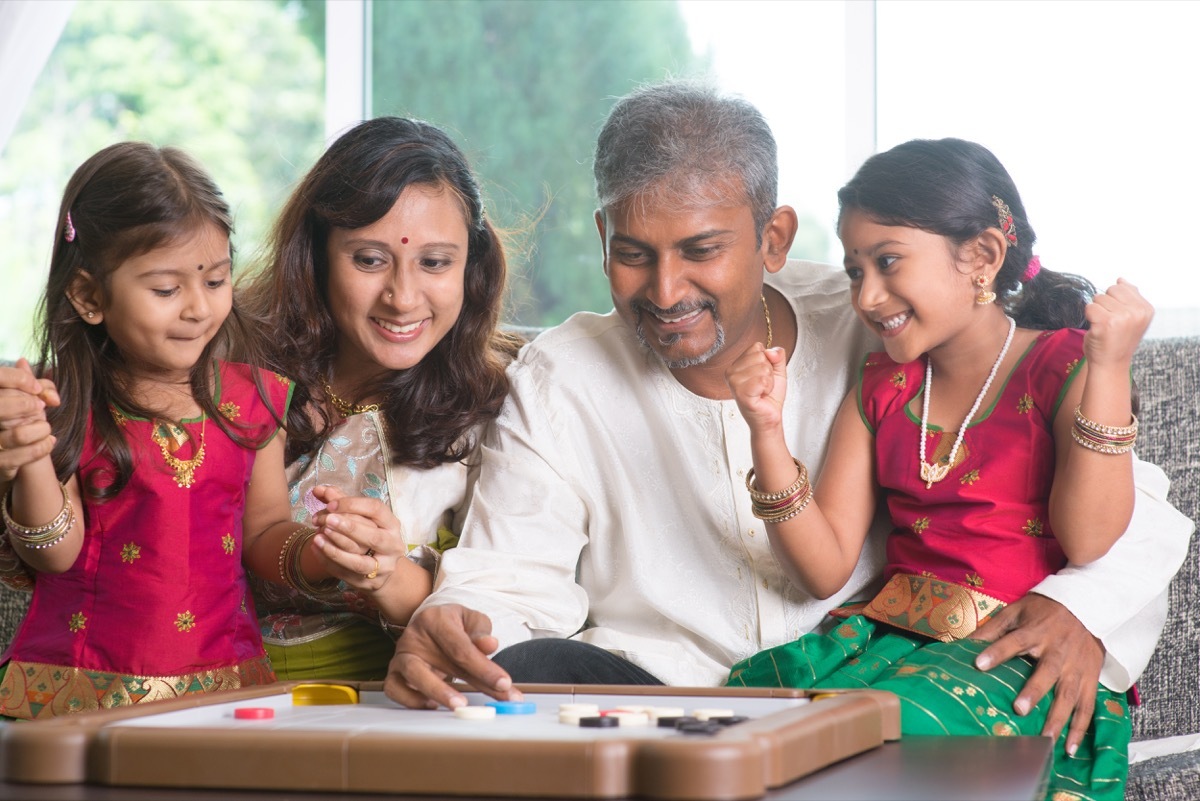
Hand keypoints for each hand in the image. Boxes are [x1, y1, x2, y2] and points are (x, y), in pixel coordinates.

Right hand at [0, 359, 58, 481]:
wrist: (7, 457)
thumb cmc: (14, 423)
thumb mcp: (20, 401)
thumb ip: (27, 383)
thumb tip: (23, 362)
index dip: (18, 379)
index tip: (36, 388)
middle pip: (2, 406)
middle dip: (29, 405)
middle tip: (40, 407)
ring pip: (18, 435)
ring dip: (41, 429)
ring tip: (46, 428)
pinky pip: (22, 457)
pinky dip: (43, 447)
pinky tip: (50, 441)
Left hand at [309, 484, 404, 591]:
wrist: (382, 568)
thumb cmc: (368, 535)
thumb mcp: (359, 516)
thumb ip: (340, 501)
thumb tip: (318, 489)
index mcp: (392, 524)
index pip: (376, 510)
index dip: (353, 505)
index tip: (330, 504)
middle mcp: (392, 546)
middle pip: (373, 537)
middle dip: (348, 528)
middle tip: (326, 520)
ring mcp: (383, 567)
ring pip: (359, 562)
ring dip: (335, 550)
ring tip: (317, 537)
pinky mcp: (369, 583)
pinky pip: (346, 574)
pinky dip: (328, 562)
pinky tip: (316, 549)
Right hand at [383, 604, 519, 708]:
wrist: (428, 625)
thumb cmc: (453, 625)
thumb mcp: (471, 621)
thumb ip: (481, 633)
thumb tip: (490, 645)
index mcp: (435, 619)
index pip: (461, 647)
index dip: (484, 667)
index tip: (504, 683)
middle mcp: (414, 636)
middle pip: (443, 661)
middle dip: (474, 682)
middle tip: (498, 696)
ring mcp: (401, 655)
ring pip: (413, 675)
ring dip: (438, 692)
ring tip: (461, 704)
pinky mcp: (393, 672)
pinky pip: (395, 689)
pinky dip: (412, 701)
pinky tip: (433, 705)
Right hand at [724, 344, 787, 432]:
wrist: (769, 417)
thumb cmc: (770, 396)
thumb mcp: (777, 370)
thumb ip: (777, 355)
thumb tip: (770, 351)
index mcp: (736, 365)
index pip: (757, 347)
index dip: (767, 361)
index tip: (763, 376)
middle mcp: (730, 372)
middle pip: (760, 356)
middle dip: (769, 372)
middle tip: (763, 386)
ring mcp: (733, 383)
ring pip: (763, 368)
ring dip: (769, 382)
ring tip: (762, 391)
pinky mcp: (740, 393)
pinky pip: (762, 380)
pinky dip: (767, 388)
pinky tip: (761, 396)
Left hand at [971, 593, 1102, 754]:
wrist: (1088, 607)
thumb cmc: (1045, 611)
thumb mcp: (1017, 611)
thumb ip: (993, 628)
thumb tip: (964, 643)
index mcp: (1036, 632)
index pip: (1014, 641)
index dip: (997, 652)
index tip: (978, 664)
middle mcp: (1058, 651)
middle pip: (1047, 672)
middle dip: (1034, 691)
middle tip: (1019, 709)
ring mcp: (1076, 667)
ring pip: (1069, 694)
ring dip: (1058, 718)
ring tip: (1045, 738)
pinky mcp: (1090, 679)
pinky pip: (1087, 706)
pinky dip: (1080, 728)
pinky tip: (1069, 747)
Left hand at [1083, 278, 1153, 368]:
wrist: (1111, 364)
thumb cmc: (1118, 340)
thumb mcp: (1131, 318)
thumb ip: (1129, 297)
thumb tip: (1121, 279)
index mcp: (1146, 309)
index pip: (1122, 287)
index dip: (1114, 301)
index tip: (1118, 318)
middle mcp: (1137, 312)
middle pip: (1110, 290)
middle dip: (1104, 304)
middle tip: (1110, 323)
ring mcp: (1122, 317)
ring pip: (1098, 298)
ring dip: (1096, 311)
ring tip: (1104, 327)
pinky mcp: (1105, 323)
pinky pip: (1089, 307)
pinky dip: (1089, 317)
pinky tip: (1096, 329)